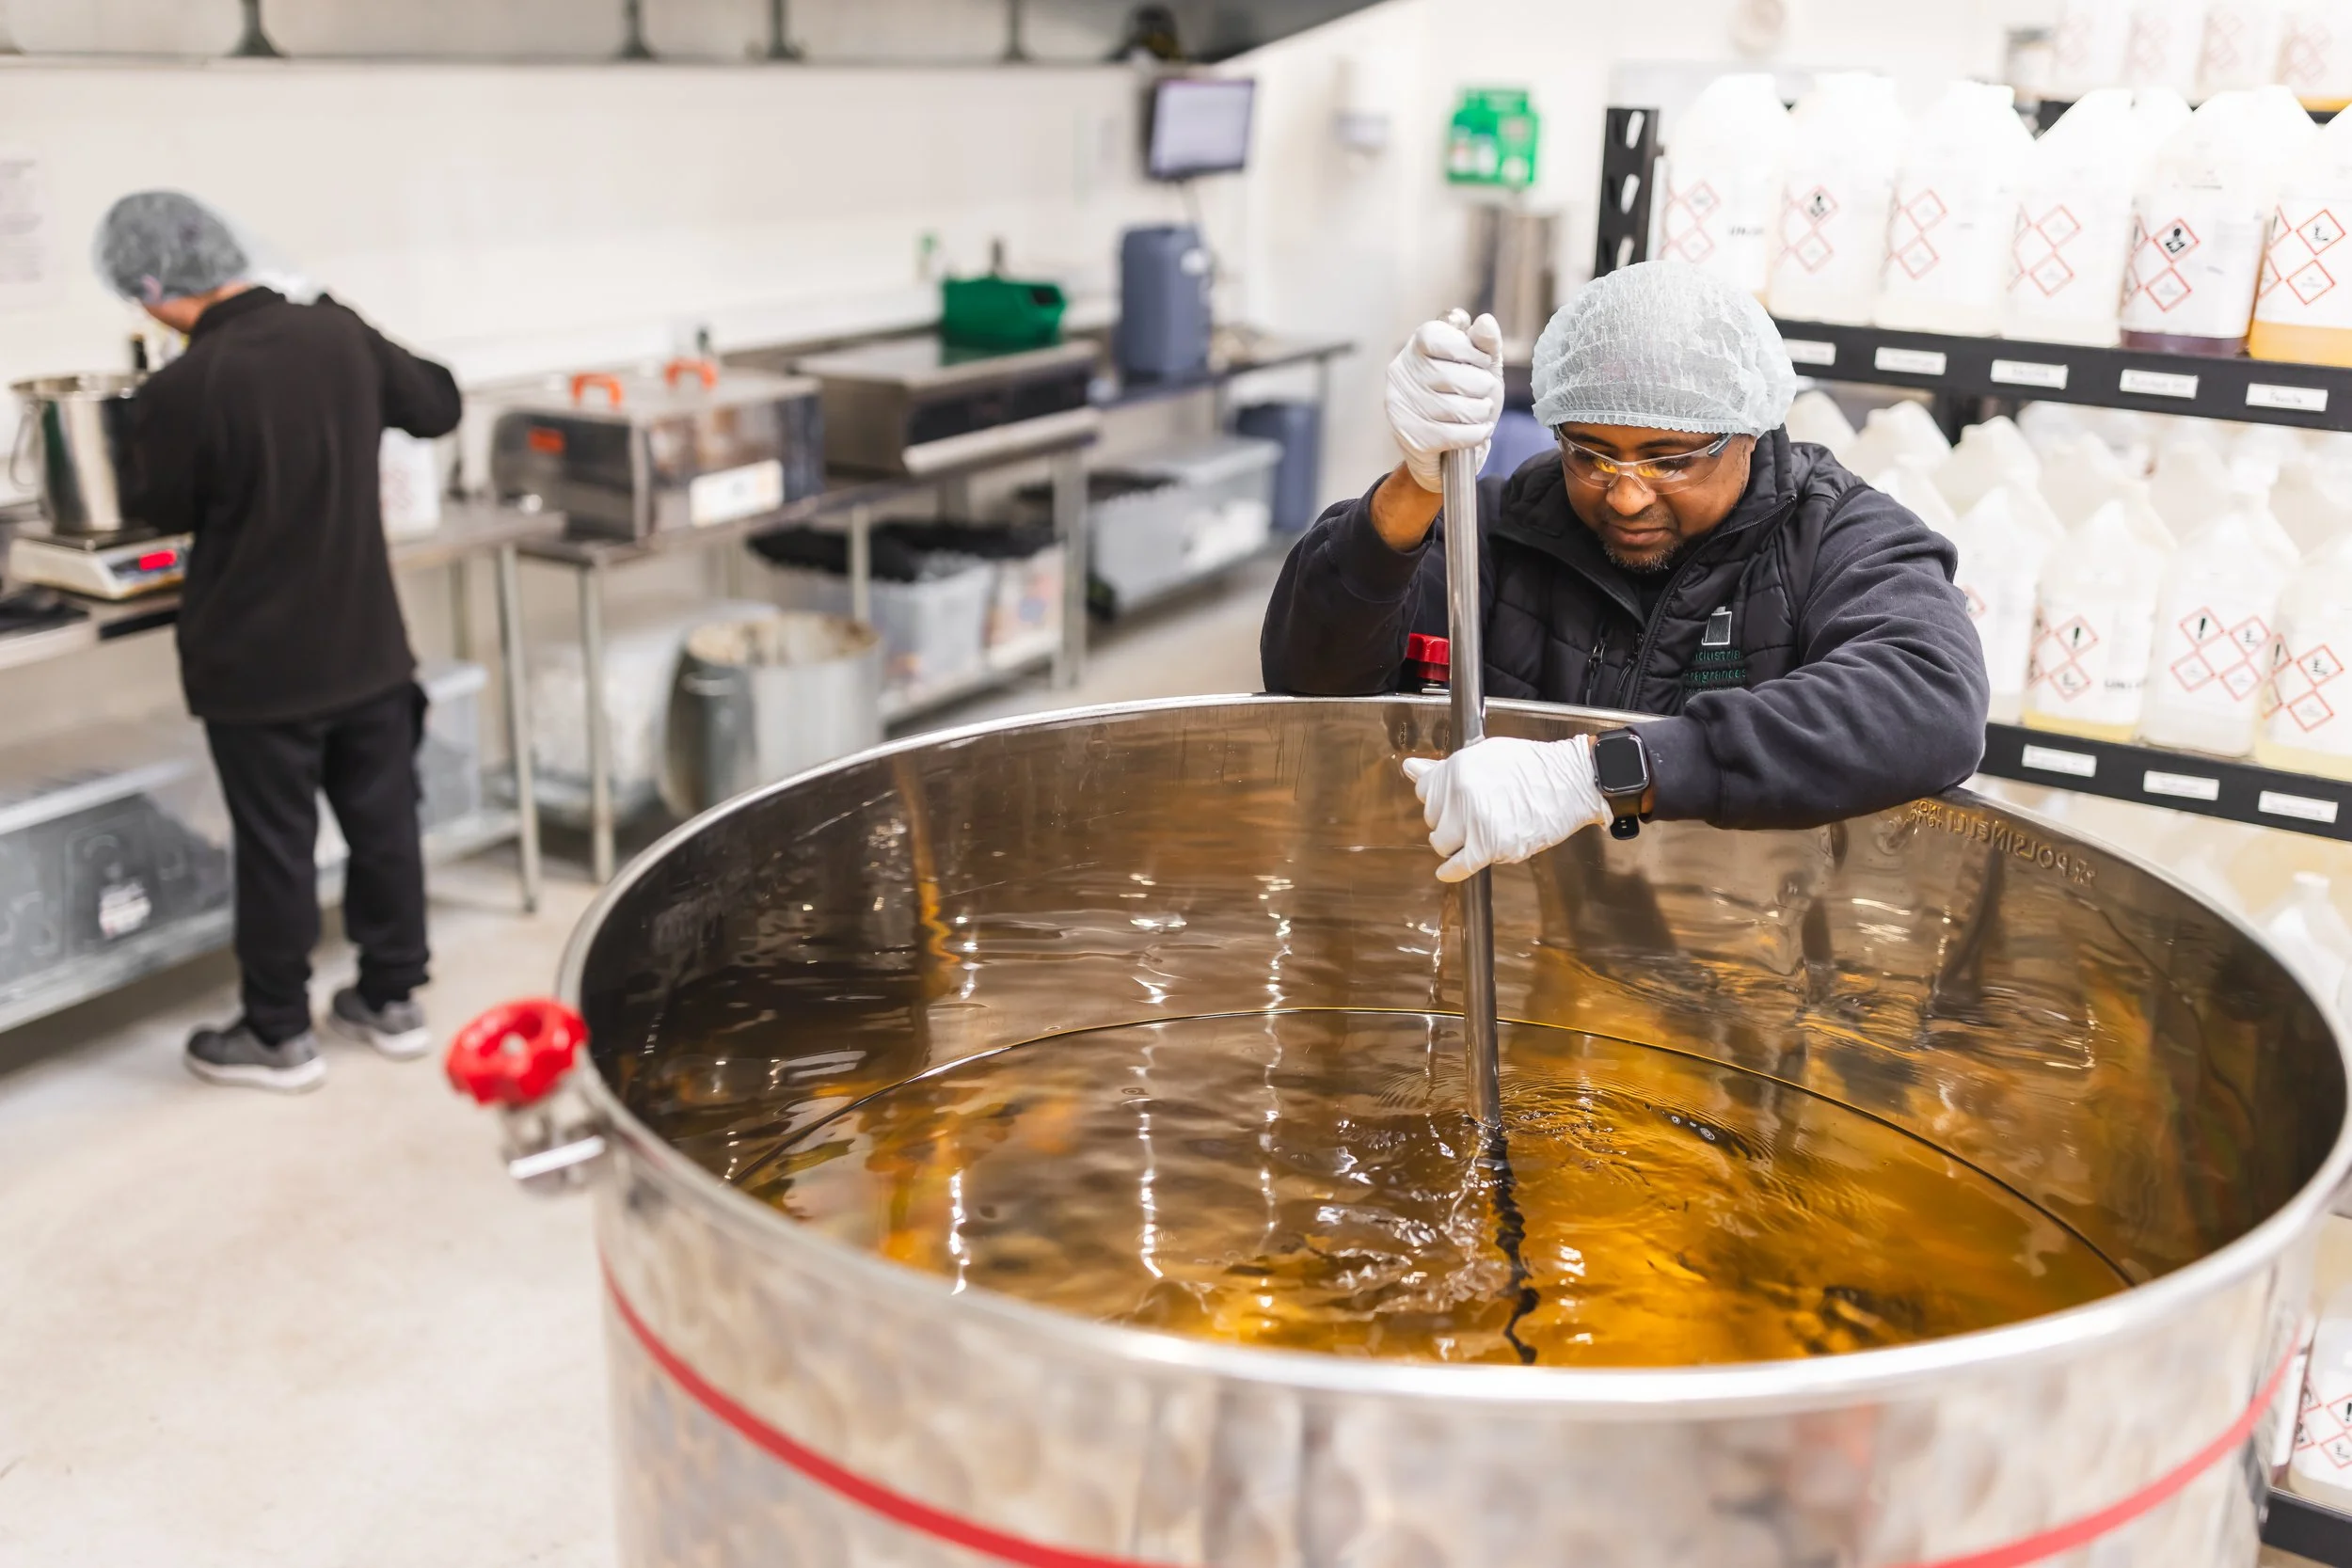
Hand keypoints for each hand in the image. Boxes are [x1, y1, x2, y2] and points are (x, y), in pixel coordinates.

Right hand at [1384, 313, 1503, 493]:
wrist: (1448, 450)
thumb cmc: (1464, 396)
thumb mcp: (1480, 365)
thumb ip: (1485, 343)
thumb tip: (1486, 322)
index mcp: (1417, 346)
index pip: (1439, 339)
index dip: (1469, 351)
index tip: (1481, 362)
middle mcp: (1402, 373)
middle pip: (1452, 376)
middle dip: (1481, 386)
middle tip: (1484, 392)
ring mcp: (1402, 406)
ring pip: (1456, 408)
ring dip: (1481, 411)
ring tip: (1481, 411)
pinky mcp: (1411, 436)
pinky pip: (1454, 434)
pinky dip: (1476, 433)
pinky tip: (1480, 430)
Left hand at [1400, 735, 1607, 882]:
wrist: (1572, 782)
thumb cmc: (1534, 766)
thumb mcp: (1485, 754)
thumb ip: (1445, 768)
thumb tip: (1409, 769)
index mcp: (1458, 767)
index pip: (1425, 791)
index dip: (1440, 800)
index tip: (1451, 804)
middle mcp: (1461, 793)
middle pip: (1433, 819)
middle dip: (1449, 821)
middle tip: (1473, 817)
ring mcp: (1475, 820)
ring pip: (1442, 843)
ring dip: (1454, 844)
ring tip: (1474, 836)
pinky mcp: (1491, 845)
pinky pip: (1458, 866)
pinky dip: (1451, 872)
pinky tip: (1449, 872)